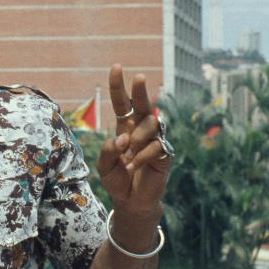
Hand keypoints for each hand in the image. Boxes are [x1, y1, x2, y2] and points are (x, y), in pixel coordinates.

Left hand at [96, 64, 169, 214]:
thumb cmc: (116, 180)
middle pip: (143, 104)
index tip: (116, 66)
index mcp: (124, 127)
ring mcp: (154, 140)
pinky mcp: (164, 154)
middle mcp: (140, 130)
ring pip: (150, 124)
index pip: (122, 102)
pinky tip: (133, 167)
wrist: (131, 201)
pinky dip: (141, 157)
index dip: (119, 85)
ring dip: (136, 139)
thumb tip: (122, 138)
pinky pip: (155, 147)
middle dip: (140, 89)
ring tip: (127, 157)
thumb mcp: (103, 166)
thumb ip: (107, 150)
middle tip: (138, 76)